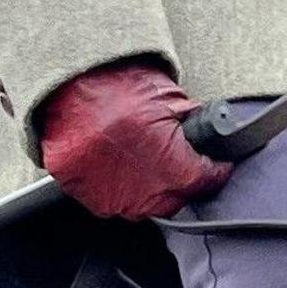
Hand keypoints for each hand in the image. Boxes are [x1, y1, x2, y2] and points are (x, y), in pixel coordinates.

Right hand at [31, 60, 230, 221]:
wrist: (69, 81)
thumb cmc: (119, 84)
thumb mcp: (170, 100)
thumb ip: (194, 127)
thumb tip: (211, 144)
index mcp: (167, 161)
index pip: (204, 181)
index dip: (215, 171)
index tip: (218, 166)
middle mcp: (140, 187)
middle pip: (175, 200)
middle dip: (182, 181)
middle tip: (175, 158)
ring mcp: (108, 195)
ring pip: (144, 206)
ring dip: (151, 189)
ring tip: (143, 159)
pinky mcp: (82, 195)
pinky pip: (112, 202)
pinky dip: (119, 188)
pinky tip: (118, 163)